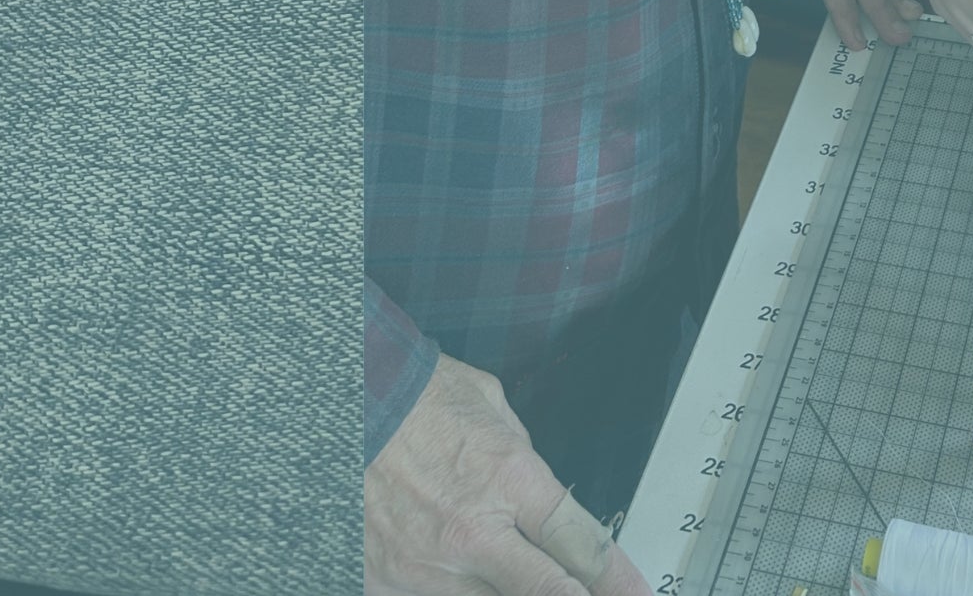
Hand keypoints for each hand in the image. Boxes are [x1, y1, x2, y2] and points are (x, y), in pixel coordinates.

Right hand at [366, 357, 645, 595]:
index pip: (583, 546)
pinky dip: (454, 592)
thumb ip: (524, 458)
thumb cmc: (408, 396)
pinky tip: (460, 575)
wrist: (334, 401)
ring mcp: (426, 567)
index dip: (619, 578)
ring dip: (511, 593)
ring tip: (509, 573)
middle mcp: (473, 532)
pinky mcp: (383, 583)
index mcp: (508, 480)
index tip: (638, 593)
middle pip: (550, 594)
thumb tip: (542, 490)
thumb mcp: (490, 407)